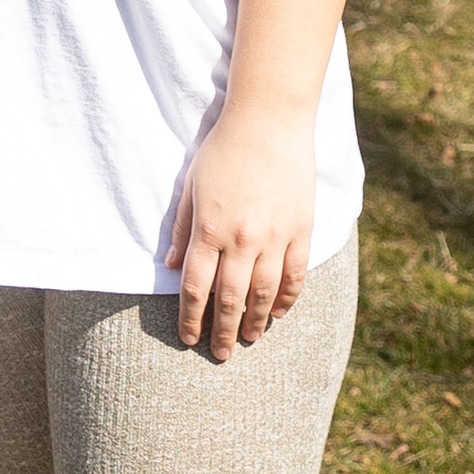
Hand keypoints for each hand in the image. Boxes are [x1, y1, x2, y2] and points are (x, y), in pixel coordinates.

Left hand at [168, 104, 316, 360]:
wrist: (269, 119)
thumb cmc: (224, 148)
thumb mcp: (192, 184)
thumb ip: (183, 228)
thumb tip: (172, 265)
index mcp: (209, 229)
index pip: (196, 289)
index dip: (191, 319)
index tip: (188, 338)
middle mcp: (241, 239)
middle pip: (229, 300)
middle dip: (221, 332)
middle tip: (219, 354)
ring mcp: (274, 236)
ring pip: (264, 295)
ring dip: (255, 322)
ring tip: (248, 339)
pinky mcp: (301, 229)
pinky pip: (295, 276)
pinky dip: (287, 299)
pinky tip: (279, 313)